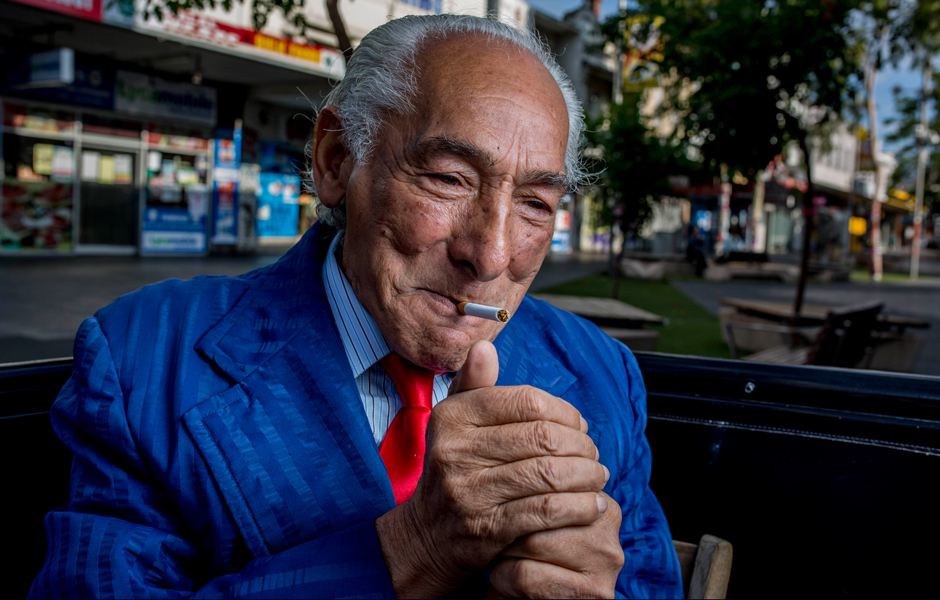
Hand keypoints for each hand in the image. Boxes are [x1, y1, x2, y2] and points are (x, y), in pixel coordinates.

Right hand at [375, 340, 608, 597]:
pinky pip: (545, 511)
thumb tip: (484, 346)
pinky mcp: (485, 527)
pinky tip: (592, 505)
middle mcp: (454, 450)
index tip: (580, 425)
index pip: (527, 401)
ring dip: (586, 476)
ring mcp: (468, 491)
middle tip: (594, 454)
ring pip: (548, 473)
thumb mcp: (455, 424)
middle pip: (542, 437)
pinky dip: (578, 507)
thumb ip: (474, 385)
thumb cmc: (453, 470)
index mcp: (452, 416)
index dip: (565, 412)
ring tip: (598, 477)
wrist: (426, 536)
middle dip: (581, 445)